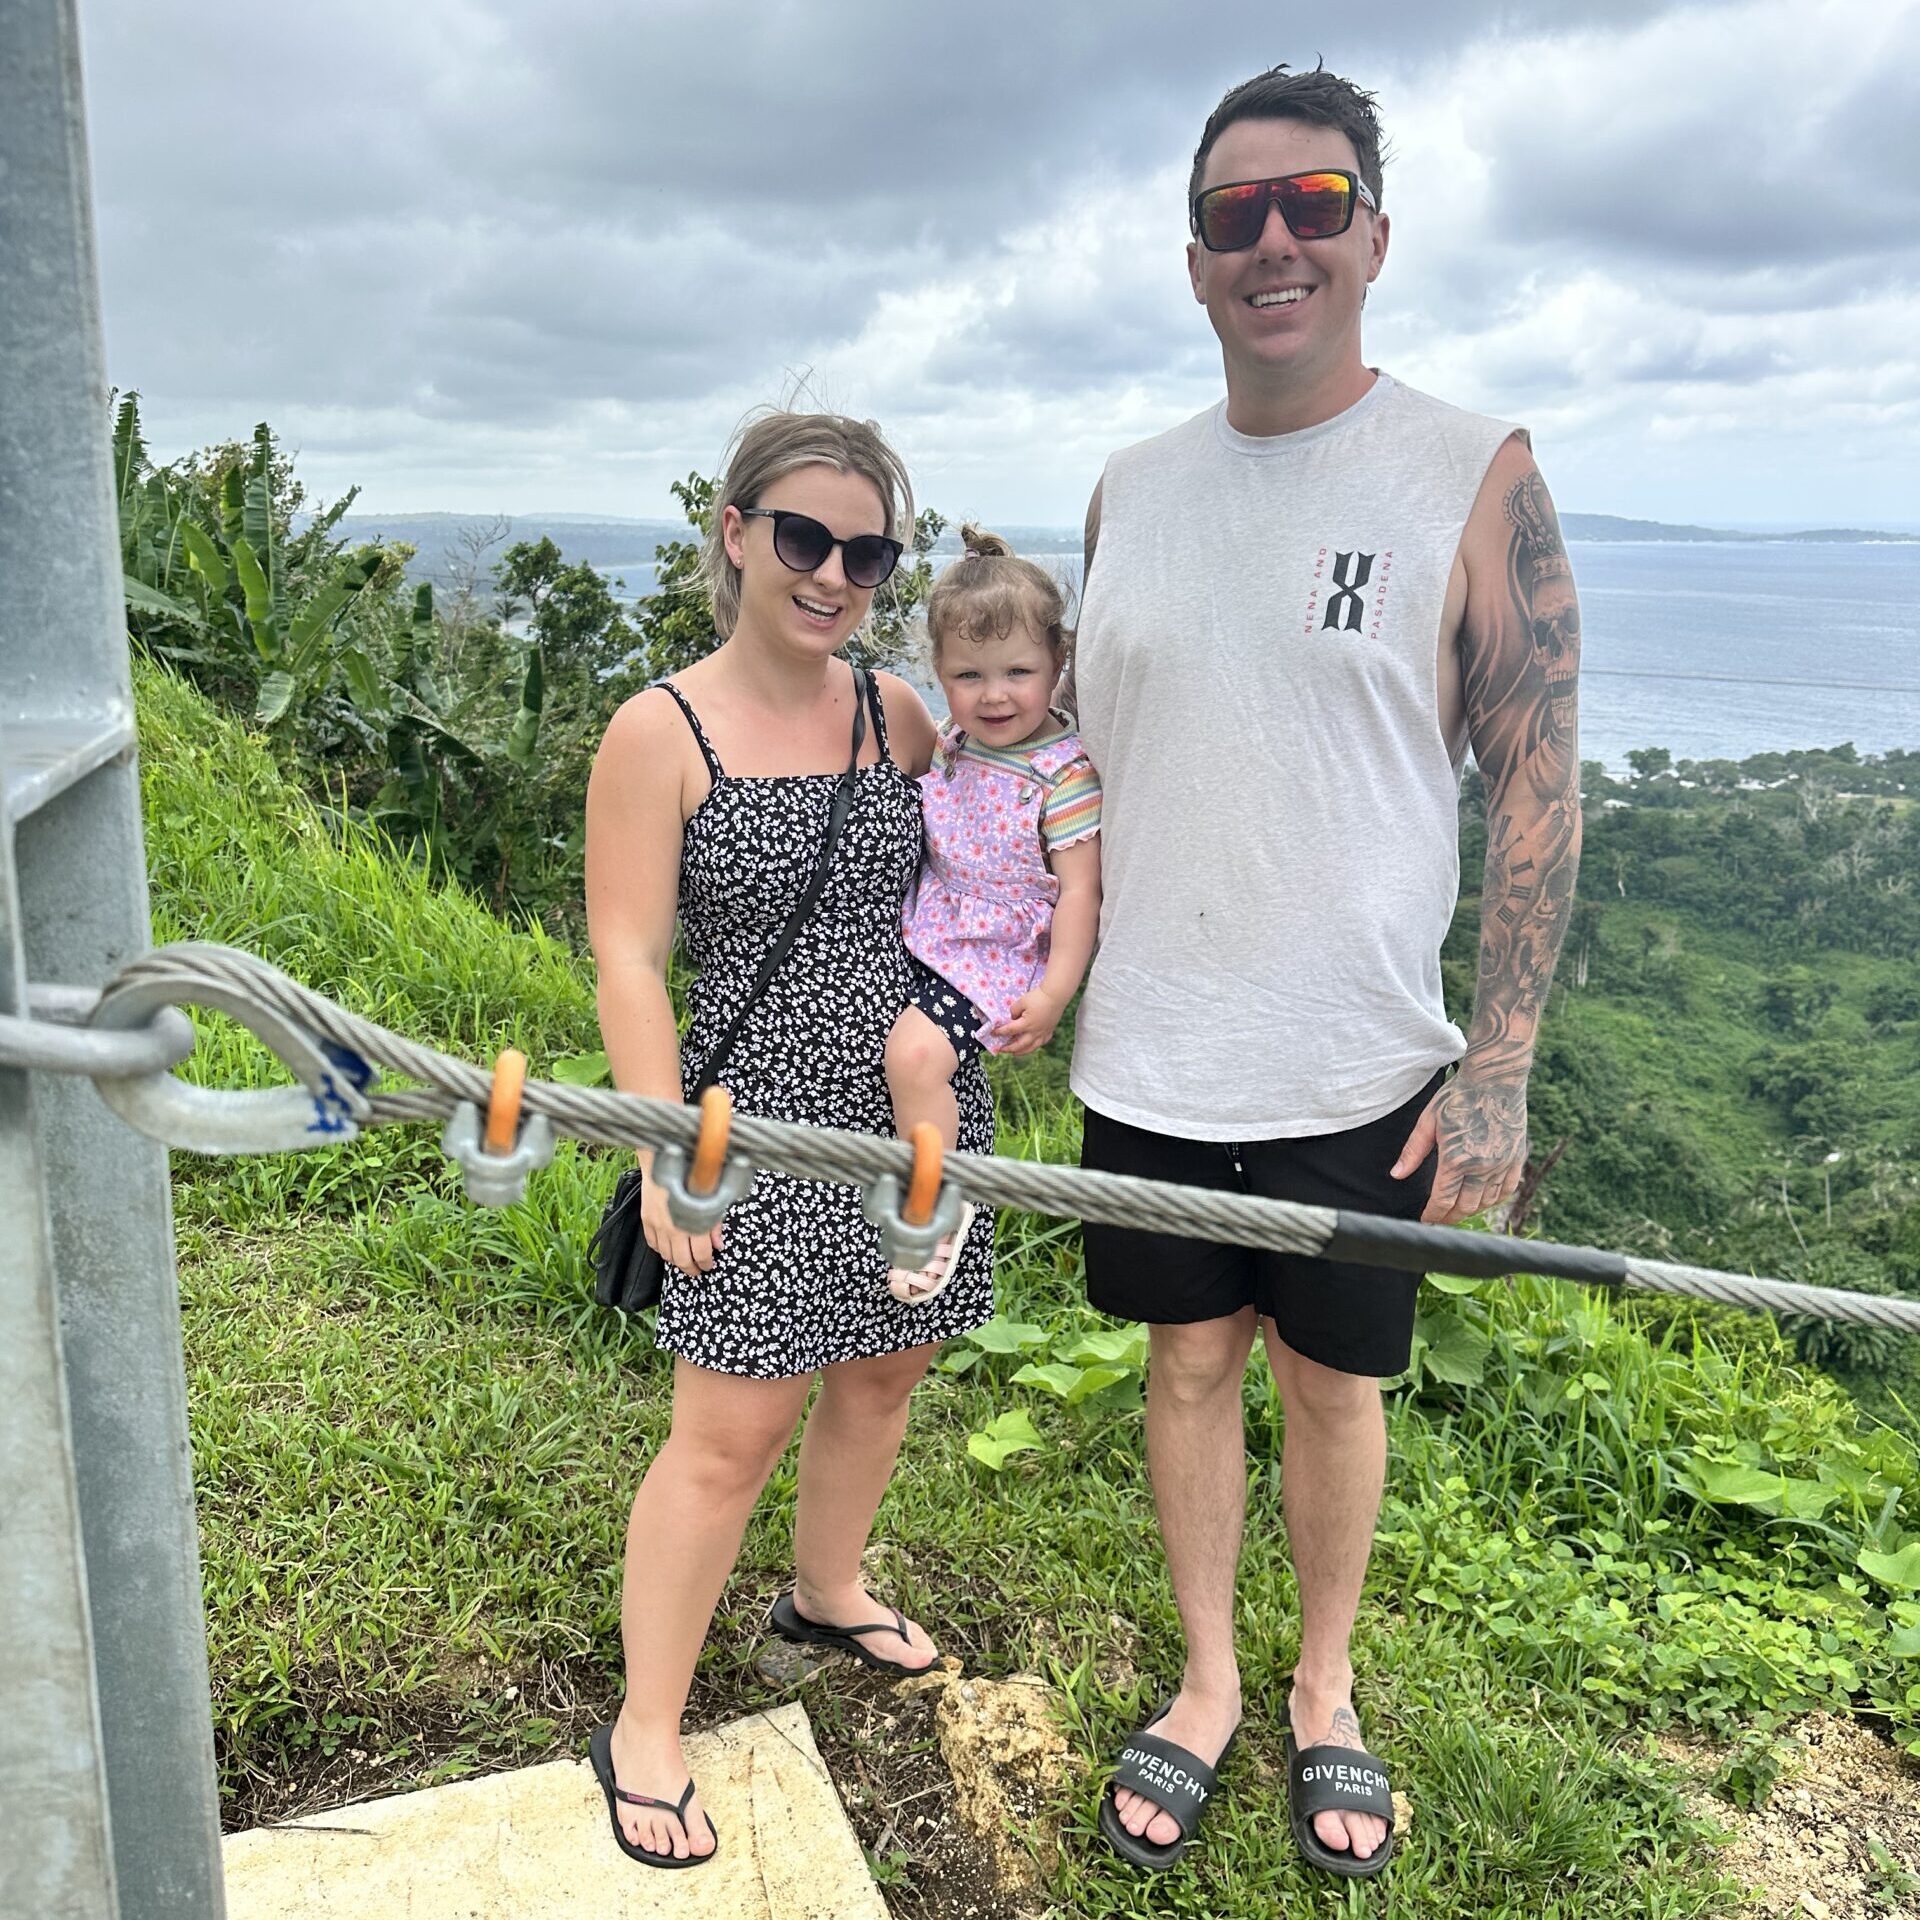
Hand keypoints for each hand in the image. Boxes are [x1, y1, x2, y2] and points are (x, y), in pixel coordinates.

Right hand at [639, 1161, 723, 1272]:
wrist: (667, 1159)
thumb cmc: (693, 1175)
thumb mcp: (712, 1199)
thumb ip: (715, 1225)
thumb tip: (718, 1245)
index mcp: (694, 1222)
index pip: (701, 1254)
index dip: (706, 1263)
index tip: (709, 1265)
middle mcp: (675, 1227)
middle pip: (682, 1260)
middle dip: (692, 1269)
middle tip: (698, 1270)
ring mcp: (658, 1224)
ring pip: (666, 1255)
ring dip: (676, 1261)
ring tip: (684, 1261)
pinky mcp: (646, 1219)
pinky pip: (652, 1244)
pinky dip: (661, 1250)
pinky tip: (668, 1248)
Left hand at [993, 987, 1061, 1055]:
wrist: (1056, 995)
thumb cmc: (1038, 997)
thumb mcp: (1021, 1002)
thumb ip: (1014, 1011)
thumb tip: (1013, 1018)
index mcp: (1026, 1024)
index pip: (1009, 1030)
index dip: (1000, 1032)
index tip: (993, 1033)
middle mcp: (1035, 1032)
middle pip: (1019, 1044)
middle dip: (1009, 1048)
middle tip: (1001, 1049)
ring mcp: (1043, 1033)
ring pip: (1031, 1047)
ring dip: (1022, 1051)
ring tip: (1014, 1053)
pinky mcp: (1050, 1031)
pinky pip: (1042, 1042)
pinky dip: (1035, 1046)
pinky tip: (1032, 1045)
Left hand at [1391, 1072, 1527, 1225]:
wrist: (1495, 1080)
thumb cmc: (1458, 1097)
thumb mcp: (1428, 1121)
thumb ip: (1413, 1152)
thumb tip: (1397, 1175)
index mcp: (1457, 1159)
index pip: (1443, 1200)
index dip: (1433, 1214)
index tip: (1426, 1219)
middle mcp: (1482, 1166)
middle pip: (1465, 1206)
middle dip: (1450, 1216)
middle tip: (1439, 1218)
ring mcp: (1503, 1164)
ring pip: (1486, 1202)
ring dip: (1471, 1210)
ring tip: (1457, 1210)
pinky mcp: (1517, 1158)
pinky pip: (1507, 1189)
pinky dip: (1494, 1200)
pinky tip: (1482, 1200)